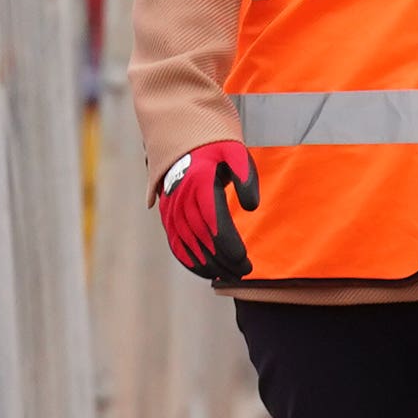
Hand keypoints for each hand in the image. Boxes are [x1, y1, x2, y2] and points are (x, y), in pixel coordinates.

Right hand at [157, 140, 258, 285]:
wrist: (182, 141)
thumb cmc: (216, 148)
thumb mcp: (235, 152)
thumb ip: (246, 176)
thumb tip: (251, 207)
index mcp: (199, 181)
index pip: (213, 219)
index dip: (228, 243)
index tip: (244, 259)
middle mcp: (181, 197)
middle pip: (202, 237)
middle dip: (223, 259)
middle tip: (244, 271)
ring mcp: (171, 209)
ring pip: (188, 244)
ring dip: (209, 265)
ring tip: (230, 276)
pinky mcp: (167, 217)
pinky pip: (176, 244)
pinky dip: (190, 262)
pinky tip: (207, 273)